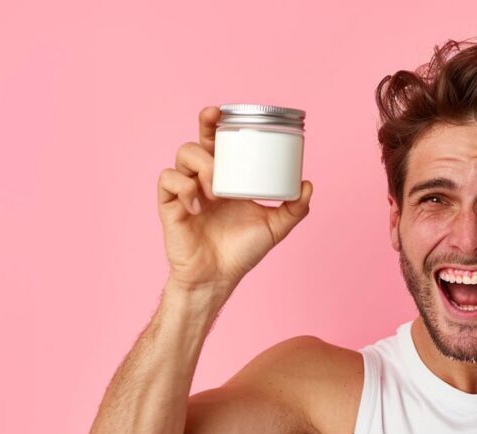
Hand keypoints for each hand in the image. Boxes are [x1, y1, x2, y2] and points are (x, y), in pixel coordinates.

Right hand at [156, 106, 313, 290]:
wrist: (218, 278)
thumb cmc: (241, 252)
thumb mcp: (274, 228)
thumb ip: (294, 209)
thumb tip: (308, 185)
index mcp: (226, 179)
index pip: (219, 143)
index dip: (217, 124)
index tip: (225, 112)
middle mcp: (203, 180)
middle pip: (197, 140)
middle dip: (204, 126)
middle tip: (214, 121)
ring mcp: (185, 191)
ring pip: (182, 156)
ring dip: (202, 165)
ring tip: (216, 188)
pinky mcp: (170, 205)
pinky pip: (168, 181)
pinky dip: (183, 187)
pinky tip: (198, 204)